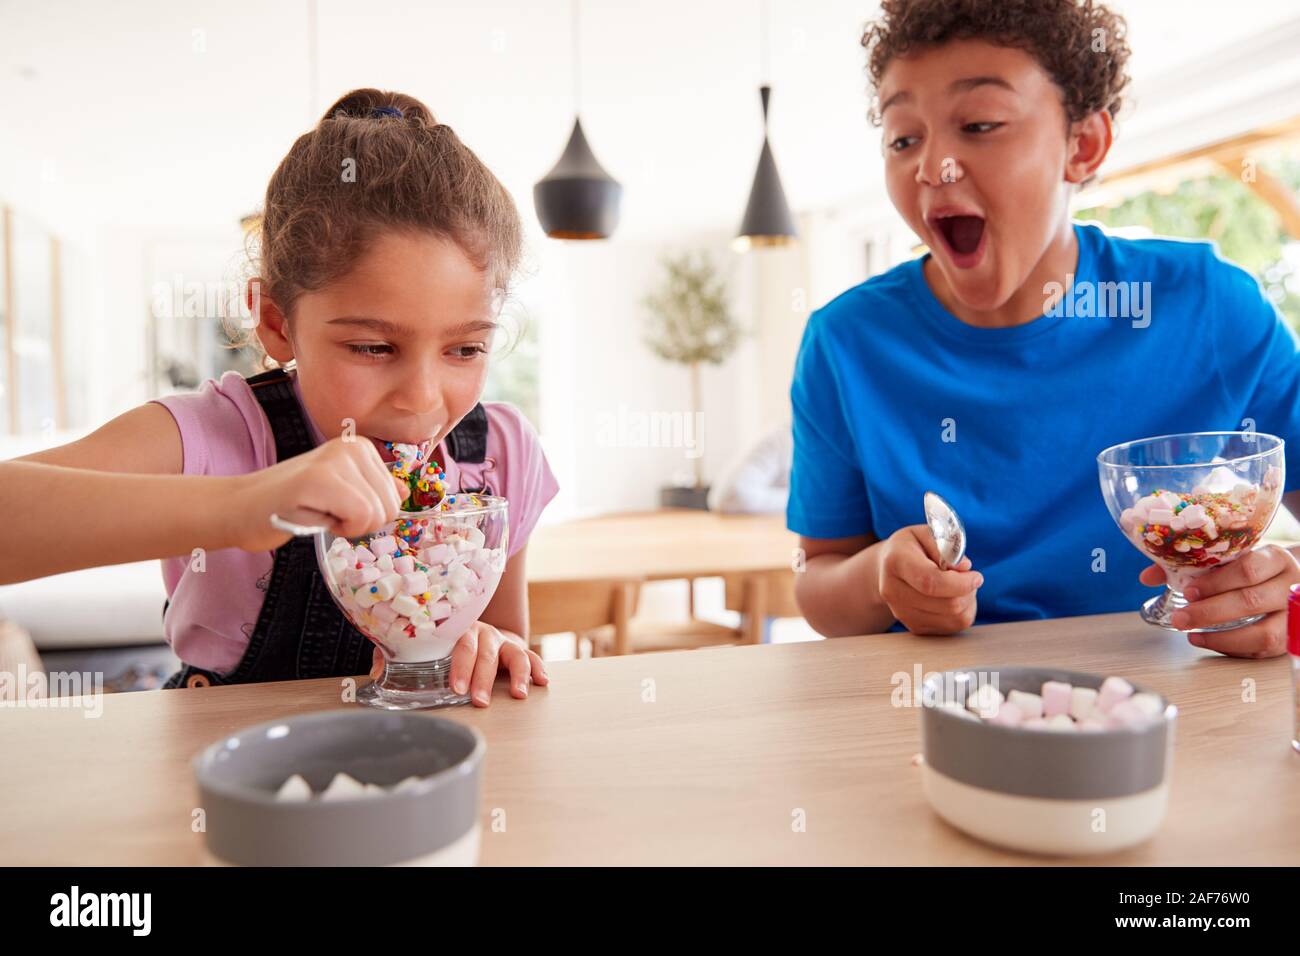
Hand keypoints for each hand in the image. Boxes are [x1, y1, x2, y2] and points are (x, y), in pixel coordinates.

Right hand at [229, 436, 409, 550]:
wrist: (239, 508)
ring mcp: (334, 460)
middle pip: (390, 507)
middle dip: (361, 523)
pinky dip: (336, 528)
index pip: (396, 498)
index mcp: (360, 448)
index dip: (369, 516)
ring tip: (315, 511)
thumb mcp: (341, 493)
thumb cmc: (290, 504)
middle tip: (325, 512)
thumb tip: (404, 492)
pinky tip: (310, 516)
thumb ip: (373, 490)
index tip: (337, 508)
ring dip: (346, 526)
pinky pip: (358, 517)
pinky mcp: (317, 480)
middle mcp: (351, 447)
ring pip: (376, 514)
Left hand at [370, 621, 548, 705]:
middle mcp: (483, 632)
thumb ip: (398, 656)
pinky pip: (531, 656)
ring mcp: (502, 641)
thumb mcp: (422, 645)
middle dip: (482, 677)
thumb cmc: (444, 642)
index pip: (459, 645)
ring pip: (513, 653)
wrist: (475, 625)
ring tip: (518, 695)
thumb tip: (375, 674)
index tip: (455, 688)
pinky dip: (538, 668)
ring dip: (516, 674)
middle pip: (485, 652)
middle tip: (478, 700)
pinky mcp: (518, 649)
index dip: (458, 665)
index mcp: (458, 629)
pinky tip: (543, 682)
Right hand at [877, 525, 982, 634]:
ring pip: (954, 618)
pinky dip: (962, 612)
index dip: (960, 583)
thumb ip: (948, 546)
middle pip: (947, 604)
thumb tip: (964, 567)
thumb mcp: (928, 532)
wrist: (886, 567)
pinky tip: (953, 597)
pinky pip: (953, 626)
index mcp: (896, 562)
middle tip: (968, 577)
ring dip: (967, 601)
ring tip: (959, 585)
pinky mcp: (914, 627)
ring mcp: (902, 613)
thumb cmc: (911, 547)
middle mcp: (894, 591)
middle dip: (968, 591)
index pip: (931, 582)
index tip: (976, 577)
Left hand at [1139, 545, 1299, 656]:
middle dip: (1210, 613)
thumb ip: (1190, 564)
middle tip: (1180, 619)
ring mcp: (1295, 614)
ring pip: (1264, 633)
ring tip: (1192, 636)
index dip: (1215, 582)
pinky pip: (1265, 650)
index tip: (1189, 591)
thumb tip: (1148, 577)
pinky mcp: (1291, 637)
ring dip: (1223, 638)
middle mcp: (1290, 585)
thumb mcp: (1230, 558)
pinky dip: (1234, 649)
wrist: (1289, 578)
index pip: (1248, 569)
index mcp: (1274, 558)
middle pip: (1251, 601)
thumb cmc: (1254, 567)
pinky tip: (1209, 643)